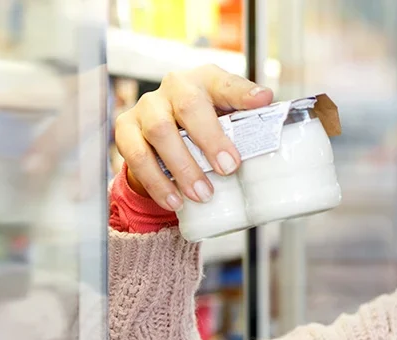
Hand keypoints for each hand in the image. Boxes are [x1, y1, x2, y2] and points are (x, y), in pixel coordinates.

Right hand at [114, 65, 274, 210]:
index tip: (262, 100)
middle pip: (188, 106)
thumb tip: (271, 119)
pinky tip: (173, 201)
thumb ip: (248, 121)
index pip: (225, 82)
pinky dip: (156, 182)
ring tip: (202, 195)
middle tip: (228, 168)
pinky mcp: (126, 128)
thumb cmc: (205, 124)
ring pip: (159, 132)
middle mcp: (174, 87)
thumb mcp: (228, 118)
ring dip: (182, 167)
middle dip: (210, 139)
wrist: (165, 134)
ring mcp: (147, 106)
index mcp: (205, 81)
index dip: (243, 92)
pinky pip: (137, 155)